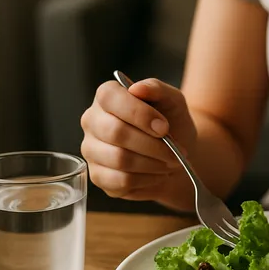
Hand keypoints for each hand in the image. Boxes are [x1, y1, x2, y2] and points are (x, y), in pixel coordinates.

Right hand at [80, 78, 196, 201]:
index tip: (164, 128)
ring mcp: (91, 150)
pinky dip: (147, 179)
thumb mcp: (173, 101)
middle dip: (153, 145)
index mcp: (107, 97)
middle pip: (116, 132)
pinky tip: (157, 173)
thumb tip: (137, 88)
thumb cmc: (171, 123)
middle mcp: (93, 121)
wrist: (176, 154)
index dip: (140, 114)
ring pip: (120, 159)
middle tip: (175, 152)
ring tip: (170, 162)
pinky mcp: (98, 176)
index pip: (110, 98)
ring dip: (154, 163)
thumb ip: (157, 88)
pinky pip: (121, 181)